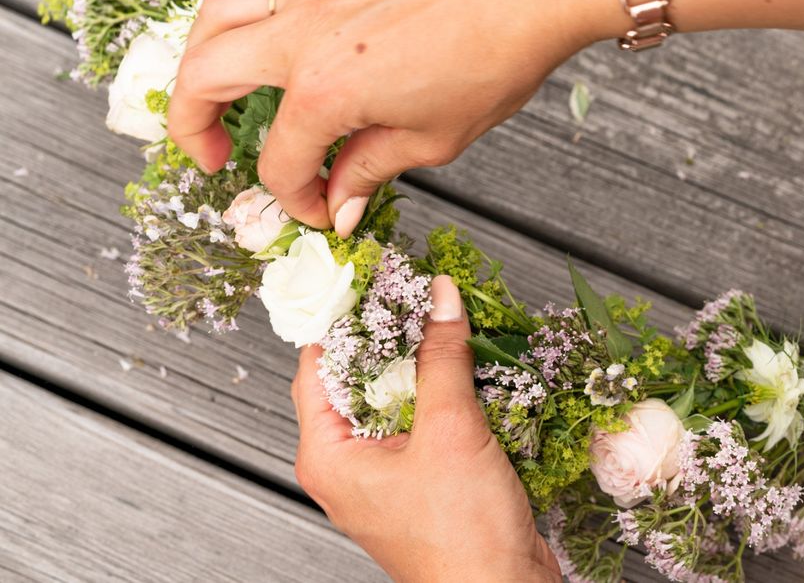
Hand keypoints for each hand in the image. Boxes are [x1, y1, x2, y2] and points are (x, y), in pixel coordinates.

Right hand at [169, 0, 613, 234]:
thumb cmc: (495, 59)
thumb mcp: (434, 138)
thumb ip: (370, 170)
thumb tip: (340, 205)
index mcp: (325, 89)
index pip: (282, 160)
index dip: (295, 197)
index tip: (320, 209)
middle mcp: (302, 32)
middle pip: (203, 76)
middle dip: (191, 125)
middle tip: (211, 157)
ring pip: (215, 12)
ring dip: (200, 57)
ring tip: (216, 91)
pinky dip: (247, 11)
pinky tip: (272, 37)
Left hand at [290, 276, 559, 581]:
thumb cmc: (462, 539)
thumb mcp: (452, 430)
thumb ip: (443, 357)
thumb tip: (439, 297)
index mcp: (328, 455)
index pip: (318, 365)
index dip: (342, 317)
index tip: (371, 276)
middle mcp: (348, 466)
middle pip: (359, 378)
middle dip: (393, 336)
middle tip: (420, 292)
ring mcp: (386, 476)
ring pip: (397, 399)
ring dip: (425, 364)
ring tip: (450, 321)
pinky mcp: (422, 483)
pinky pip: (425, 423)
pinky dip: (446, 395)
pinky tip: (472, 369)